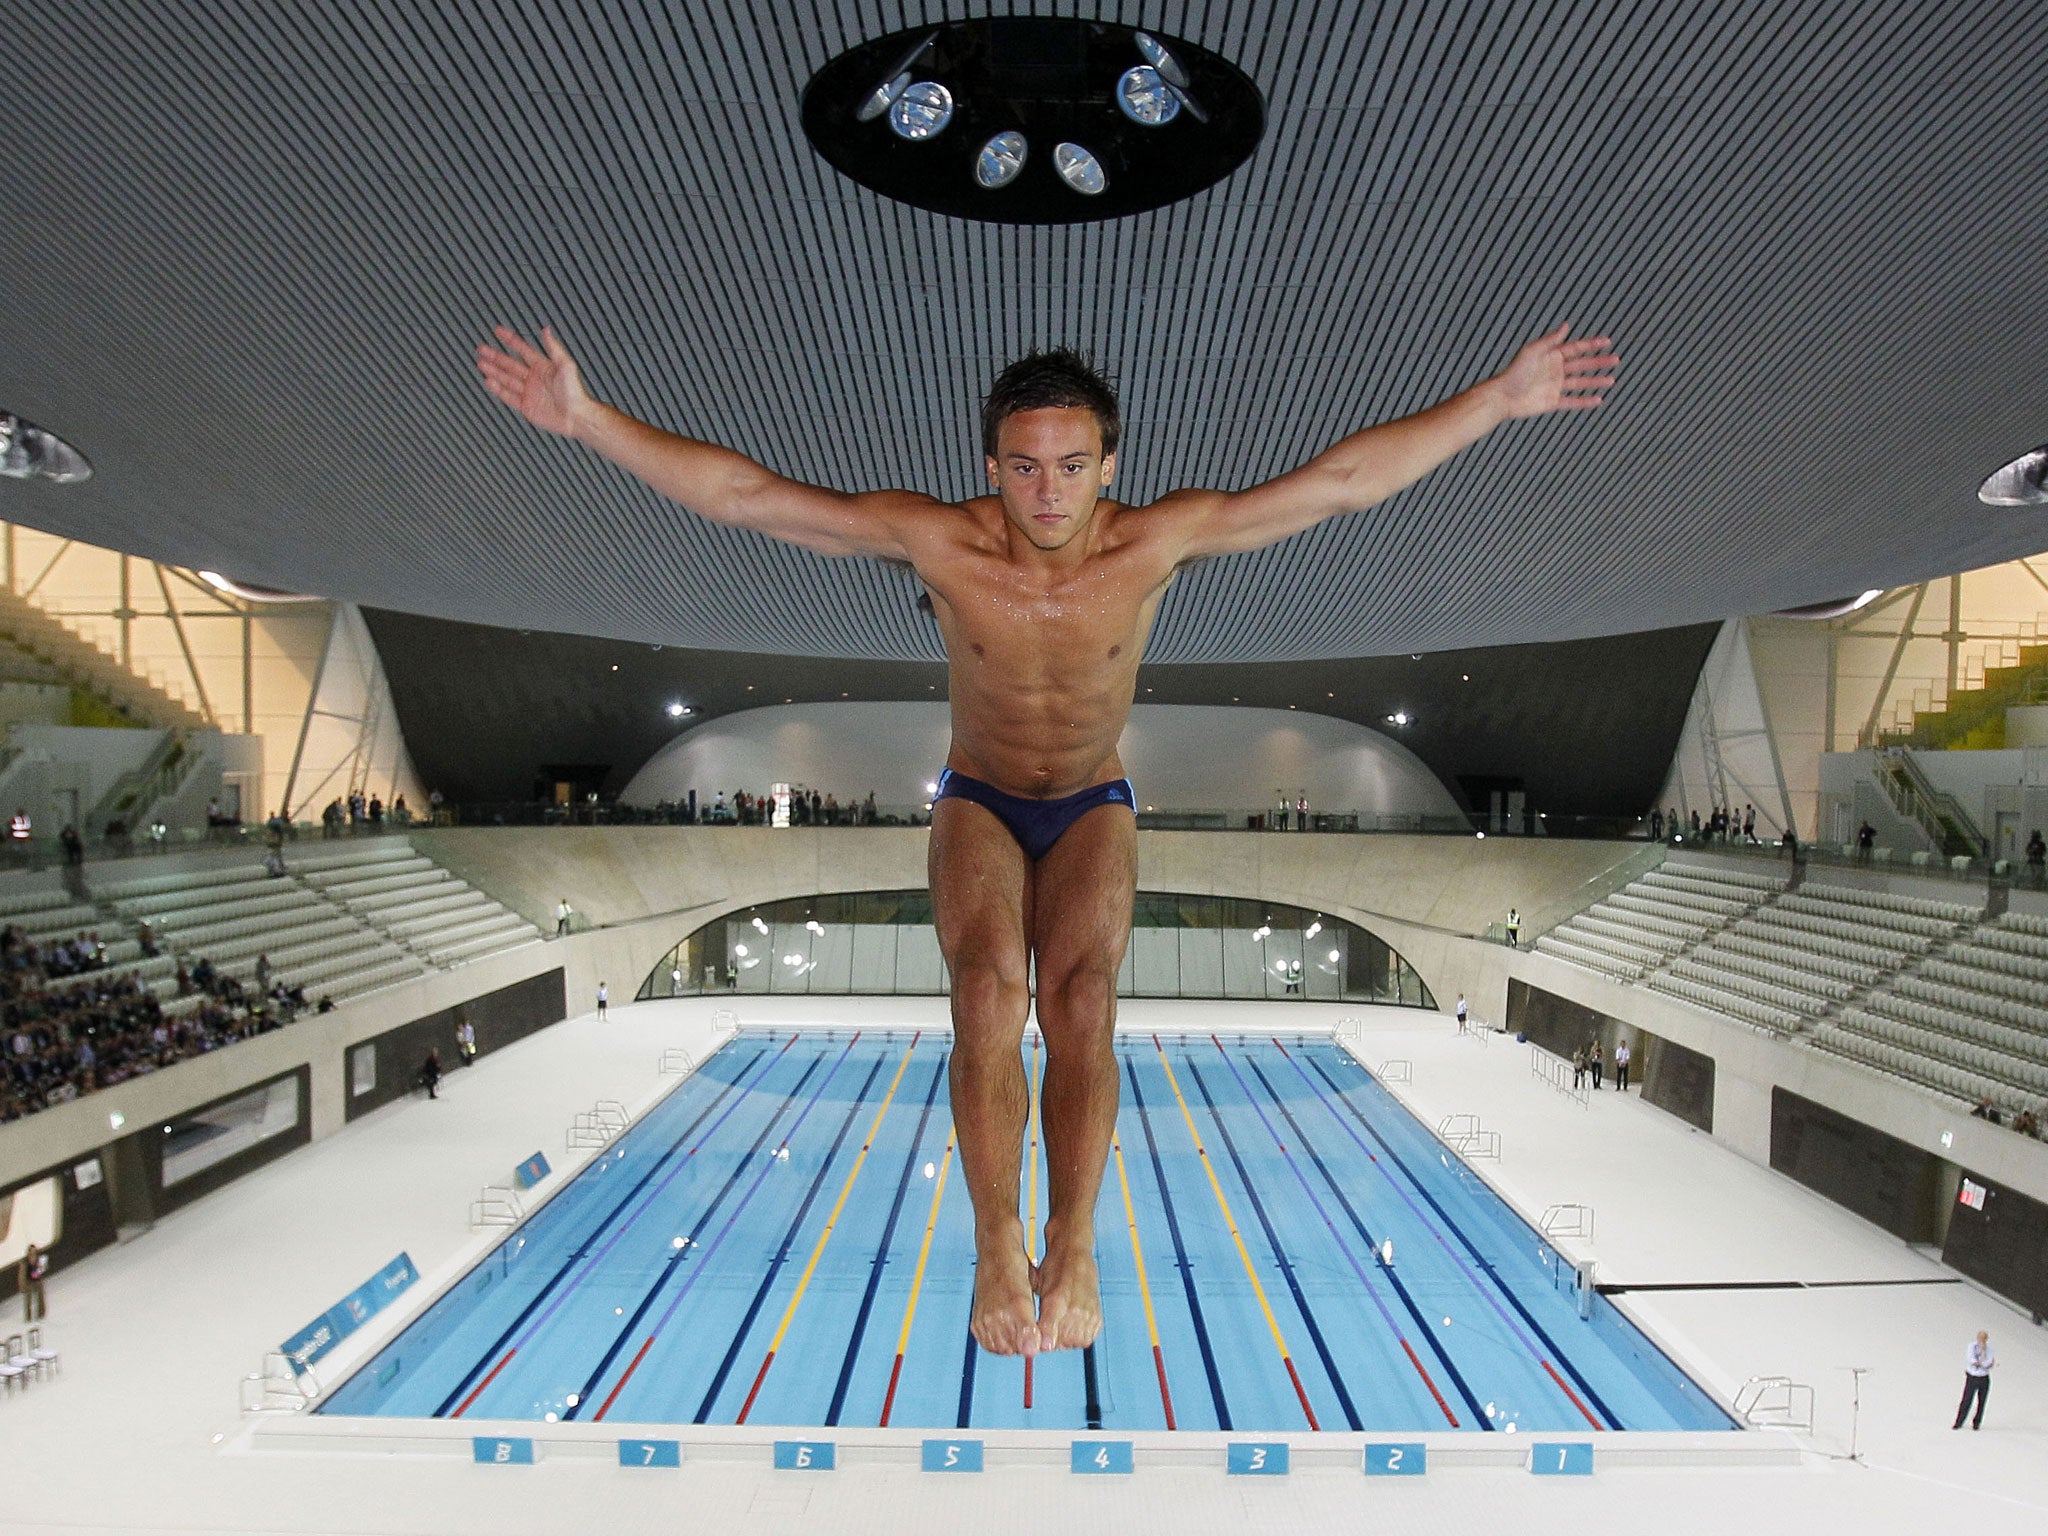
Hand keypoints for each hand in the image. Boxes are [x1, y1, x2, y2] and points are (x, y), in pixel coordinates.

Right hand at [475, 325, 592, 436]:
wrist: (576, 417)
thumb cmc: (575, 392)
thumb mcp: (566, 366)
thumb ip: (554, 348)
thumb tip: (547, 330)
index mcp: (543, 367)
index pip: (522, 349)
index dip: (510, 340)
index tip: (498, 331)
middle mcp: (534, 378)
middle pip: (510, 364)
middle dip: (496, 356)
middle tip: (482, 349)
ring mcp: (529, 392)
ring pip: (507, 379)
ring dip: (494, 371)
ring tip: (481, 363)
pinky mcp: (526, 406)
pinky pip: (509, 396)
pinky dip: (498, 389)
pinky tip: (489, 382)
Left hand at [1490, 324, 1618, 418]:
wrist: (1503, 396)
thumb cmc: (1515, 371)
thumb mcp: (1533, 351)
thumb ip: (1551, 340)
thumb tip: (1566, 325)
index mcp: (1552, 356)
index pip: (1576, 348)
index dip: (1591, 345)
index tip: (1607, 342)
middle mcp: (1555, 370)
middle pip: (1582, 364)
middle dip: (1599, 362)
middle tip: (1616, 360)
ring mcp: (1555, 387)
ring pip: (1580, 383)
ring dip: (1596, 381)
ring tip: (1611, 380)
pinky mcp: (1552, 402)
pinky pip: (1572, 401)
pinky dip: (1585, 401)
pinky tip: (1598, 399)